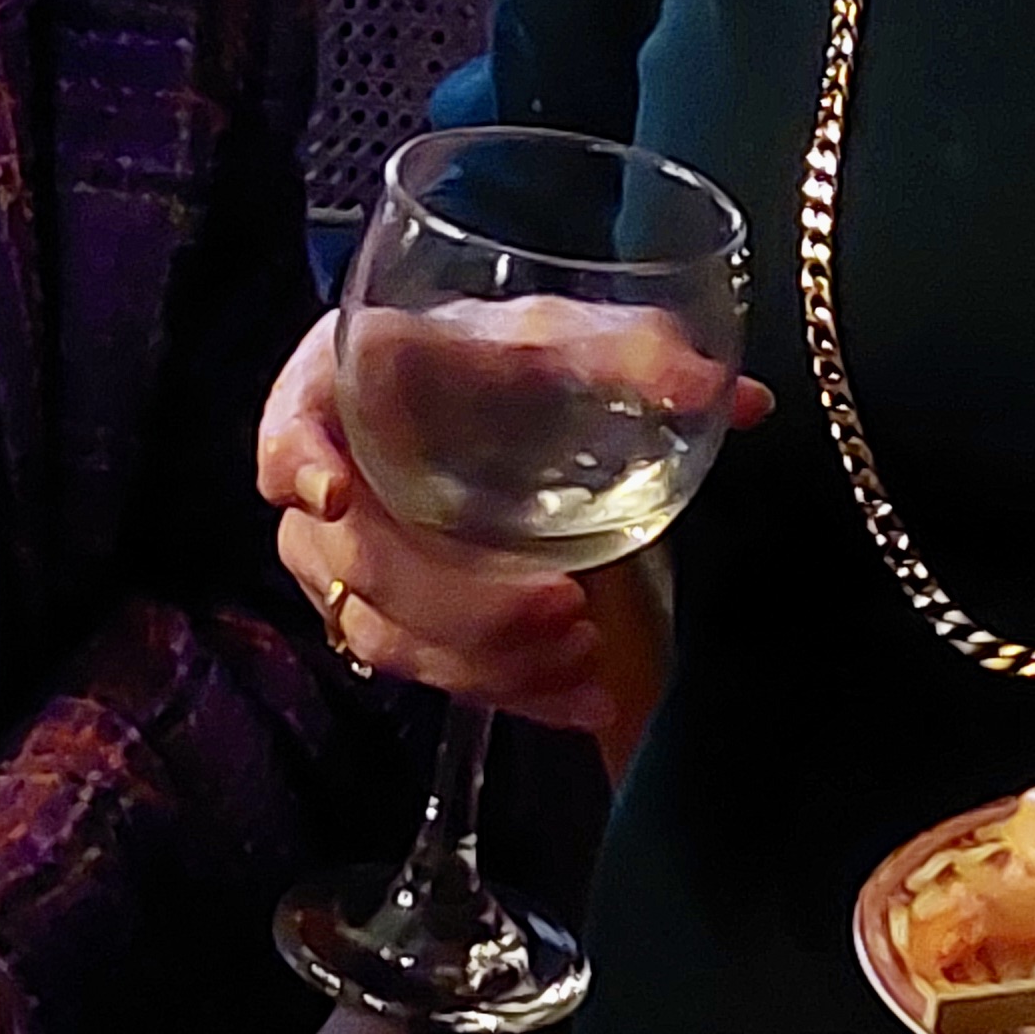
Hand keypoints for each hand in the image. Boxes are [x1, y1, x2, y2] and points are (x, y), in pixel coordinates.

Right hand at [255, 306, 757, 740]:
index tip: (332, 490)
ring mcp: (352, 561)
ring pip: (389, 634)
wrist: (490, 405)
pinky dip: (510, 692)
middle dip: (456, 601)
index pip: (292, 417)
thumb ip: (637, 353)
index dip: (296, 453)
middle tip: (563, 604)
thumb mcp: (561, 335)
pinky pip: (432, 673)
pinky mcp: (394, 619)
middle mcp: (330, 478)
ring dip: (486, 658)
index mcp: (346, 383)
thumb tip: (742, 397)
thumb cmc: (502, 355)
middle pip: (356, 559)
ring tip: (586, 648)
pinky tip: (584, 697)